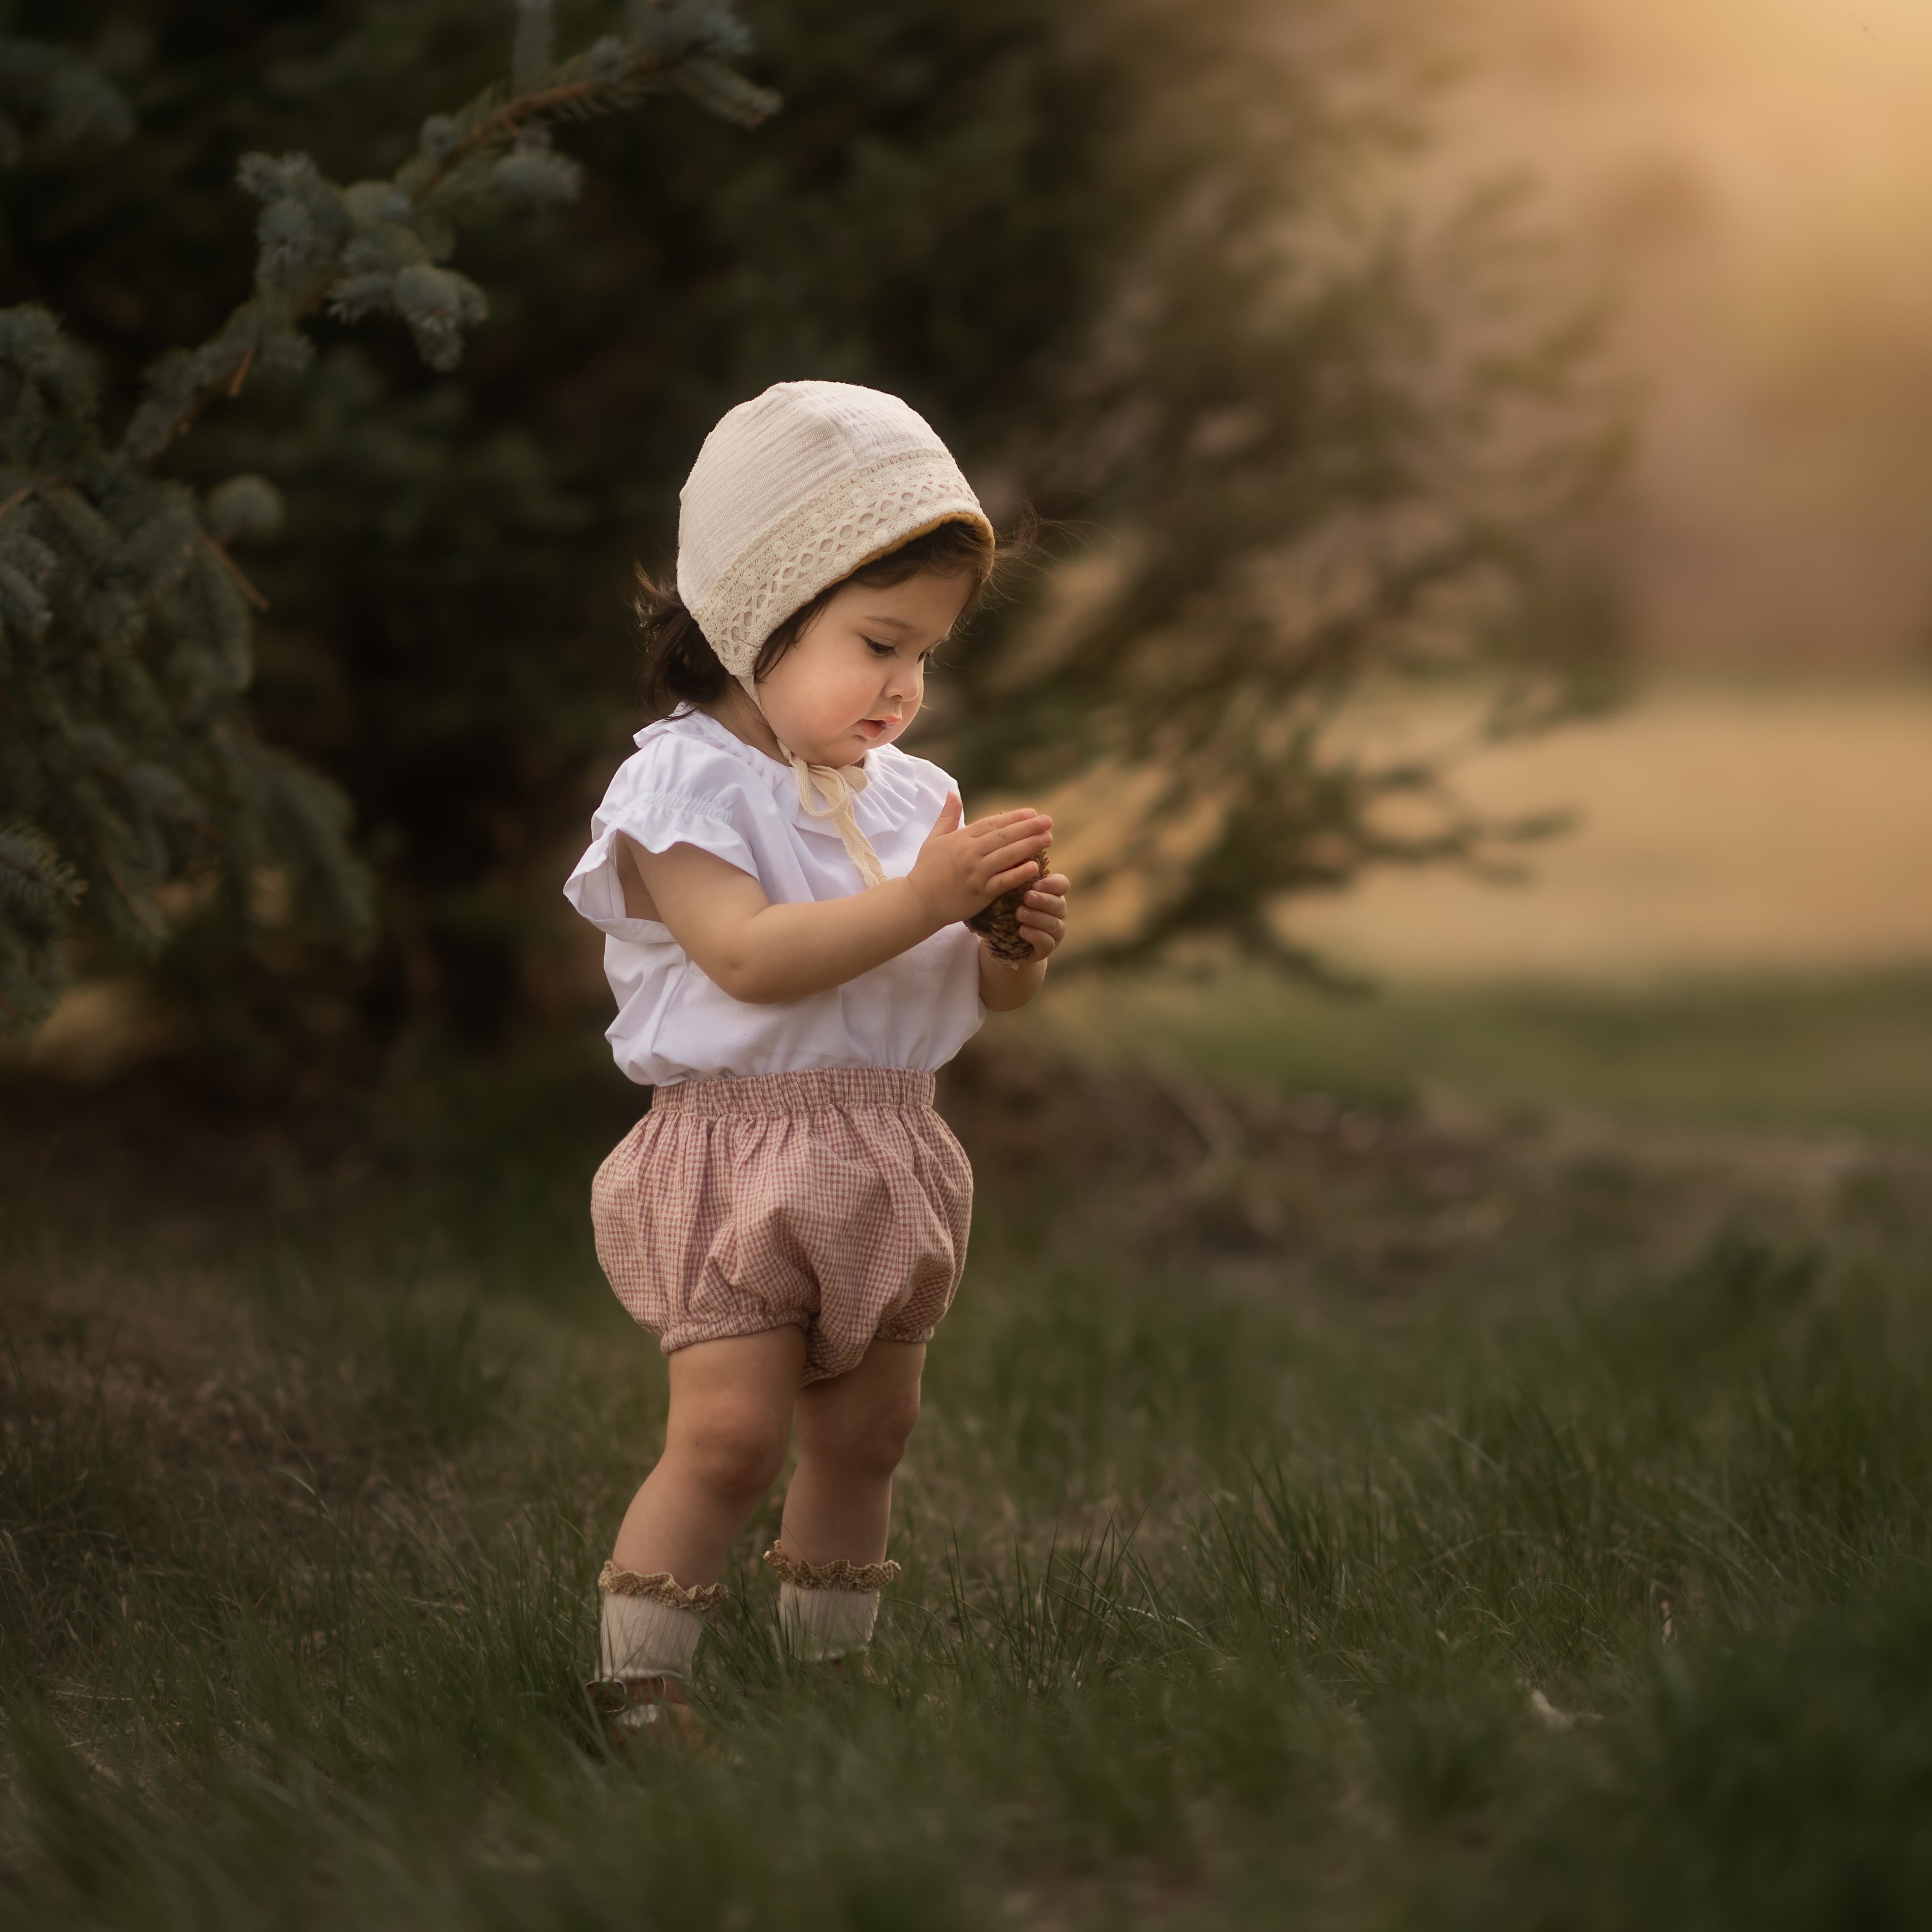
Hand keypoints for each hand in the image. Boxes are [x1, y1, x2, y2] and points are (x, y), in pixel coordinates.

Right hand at [908, 796, 1052, 926]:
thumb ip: (947, 816)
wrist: (918, 901)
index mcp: (961, 839)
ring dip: (1029, 846)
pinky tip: (1035, 867)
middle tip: (1048, 821)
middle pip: (1003, 837)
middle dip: (1028, 828)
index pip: (992, 824)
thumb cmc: (927, 869)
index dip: (1013, 818)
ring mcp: (975, 873)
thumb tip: (953, 793)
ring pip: (1006, 856)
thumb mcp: (934, 838)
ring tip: (1048, 839)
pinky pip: (1003, 881)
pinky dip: (1018, 874)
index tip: (1032, 813)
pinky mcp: (979, 893)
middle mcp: (969, 853)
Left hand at [1012, 870, 1070, 960]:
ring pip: (1053, 923)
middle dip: (1042, 900)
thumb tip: (1010, 861)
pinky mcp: (1047, 948)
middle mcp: (1058, 912)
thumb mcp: (1010, 894)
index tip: (1035, 884)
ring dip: (1036, 917)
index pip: (1062, 884)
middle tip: (1027, 897)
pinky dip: (1035, 935)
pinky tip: (1022, 930)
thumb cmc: (1008, 910)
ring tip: (1019, 913)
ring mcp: (1055, 931)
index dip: (1052, 884)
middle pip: (1059, 903)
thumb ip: (1015, 881)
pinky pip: (1047, 942)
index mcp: (1052, 894)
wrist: (1004, 941)